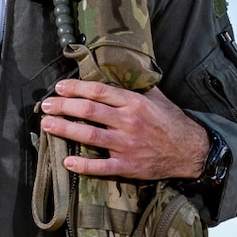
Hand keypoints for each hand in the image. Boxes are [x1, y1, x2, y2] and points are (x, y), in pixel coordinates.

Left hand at [39, 80, 207, 180]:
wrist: (190, 151)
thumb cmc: (172, 123)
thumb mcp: (158, 98)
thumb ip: (138, 86)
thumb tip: (122, 70)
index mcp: (134, 103)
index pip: (98, 91)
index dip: (75, 88)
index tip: (60, 88)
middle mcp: (129, 122)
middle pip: (88, 111)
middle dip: (62, 107)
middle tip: (45, 106)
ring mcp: (127, 145)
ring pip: (89, 135)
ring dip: (64, 129)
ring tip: (47, 125)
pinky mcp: (128, 165)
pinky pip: (101, 167)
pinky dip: (83, 165)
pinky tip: (67, 162)